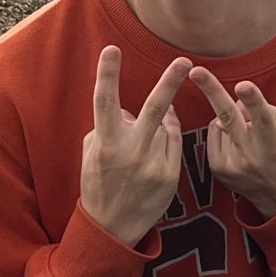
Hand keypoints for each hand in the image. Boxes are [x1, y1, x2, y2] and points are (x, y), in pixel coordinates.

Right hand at [81, 47, 190, 246]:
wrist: (112, 226)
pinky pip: (174, 142)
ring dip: (160, 122)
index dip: (107, 74)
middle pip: (153, 109)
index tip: (111, 50)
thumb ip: (107, 127)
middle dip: (169, 82)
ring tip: (146, 138)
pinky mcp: (169, 175)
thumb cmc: (98, 183)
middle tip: (183, 61)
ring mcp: (153, 164)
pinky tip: (158, 143)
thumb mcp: (92, 152)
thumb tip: (128, 111)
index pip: (105, 102)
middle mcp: (131, 152)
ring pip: (165, 126)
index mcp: (106, 143)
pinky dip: (168, 136)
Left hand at [188, 69, 275, 218]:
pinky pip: (213, 134)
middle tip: (196, 71)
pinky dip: (221, 131)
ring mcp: (231, 163)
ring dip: (229, 119)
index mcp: (272, 143)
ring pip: (220, 122)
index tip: (242, 86)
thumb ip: (263, 110)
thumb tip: (235, 100)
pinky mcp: (217, 168)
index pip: (263, 118)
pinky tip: (234, 143)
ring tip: (244, 136)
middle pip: (228, 117)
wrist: (273, 193)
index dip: (253, 101)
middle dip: (212, 91)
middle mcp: (250, 154)